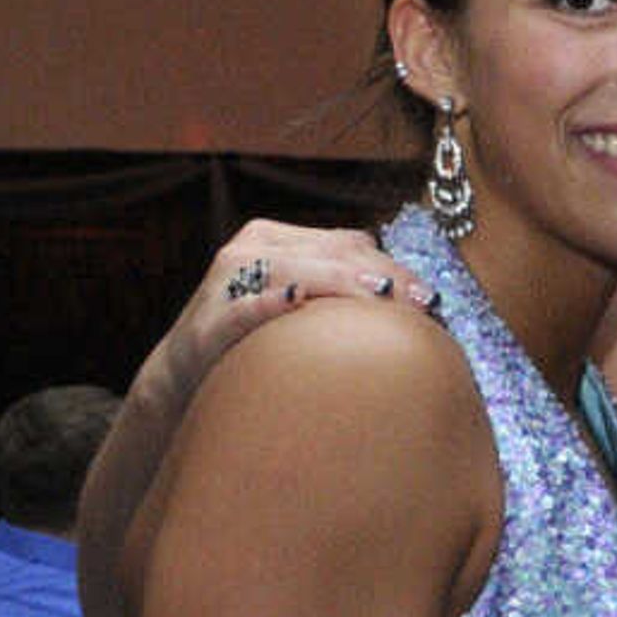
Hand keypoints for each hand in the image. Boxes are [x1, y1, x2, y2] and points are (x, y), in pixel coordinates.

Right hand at [163, 222, 431, 407]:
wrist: (186, 377)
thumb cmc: (261, 342)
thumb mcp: (304, 307)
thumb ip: (343, 292)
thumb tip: (417, 301)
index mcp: (279, 239)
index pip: (349, 243)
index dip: (393, 266)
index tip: (430, 298)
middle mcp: (252, 247)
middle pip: (332, 252)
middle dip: (382, 276)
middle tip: (422, 305)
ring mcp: (227, 279)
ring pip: (295, 269)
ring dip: (341, 282)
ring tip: (382, 298)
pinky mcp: (208, 319)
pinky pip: (243, 306)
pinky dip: (269, 302)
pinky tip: (295, 300)